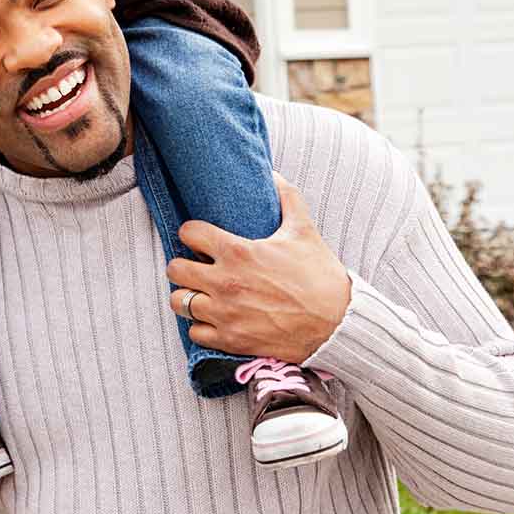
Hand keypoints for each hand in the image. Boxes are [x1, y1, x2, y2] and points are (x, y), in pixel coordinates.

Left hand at [166, 173, 351, 363]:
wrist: (339, 324)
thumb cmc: (321, 276)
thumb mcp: (304, 232)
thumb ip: (287, 198)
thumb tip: (274, 173)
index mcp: (238, 252)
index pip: (188, 233)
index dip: (192, 233)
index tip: (201, 238)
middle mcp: (225, 282)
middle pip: (174, 269)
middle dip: (183, 265)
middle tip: (197, 266)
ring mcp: (225, 313)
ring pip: (178, 301)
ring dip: (187, 296)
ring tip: (202, 292)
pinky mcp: (231, 340)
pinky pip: (195, 332)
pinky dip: (201, 325)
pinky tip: (214, 317)